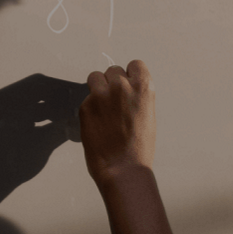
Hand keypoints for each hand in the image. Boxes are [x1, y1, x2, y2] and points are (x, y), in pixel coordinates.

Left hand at [0, 74, 86, 215]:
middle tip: (73, 107)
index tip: (79, 93)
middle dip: (52, 99)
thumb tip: (80, 115)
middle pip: (25, 92)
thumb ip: (59, 128)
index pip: (35, 85)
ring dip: (40, 108)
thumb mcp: (37, 149)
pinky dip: (26, 117)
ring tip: (62, 118)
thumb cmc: (4, 175)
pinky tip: (45, 123)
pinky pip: (6, 112)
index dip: (62, 88)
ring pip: (16, 102)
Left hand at [79, 60, 155, 183]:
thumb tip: (125, 92)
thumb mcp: (147, 115)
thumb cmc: (139, 148)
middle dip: (112, 82)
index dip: (130, 75)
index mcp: (143, 87)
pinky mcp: (85, 106)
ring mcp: (101, 95)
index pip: (135, 65)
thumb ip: (136, 97)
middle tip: (114, 101)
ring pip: (95, 77)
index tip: (128, 83)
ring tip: (103, 107)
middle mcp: (122, 86)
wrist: (123, 168)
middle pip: (113, 70)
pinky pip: (86, 99)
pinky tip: (97, 124)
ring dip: (98, 88)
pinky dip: (90, 108)